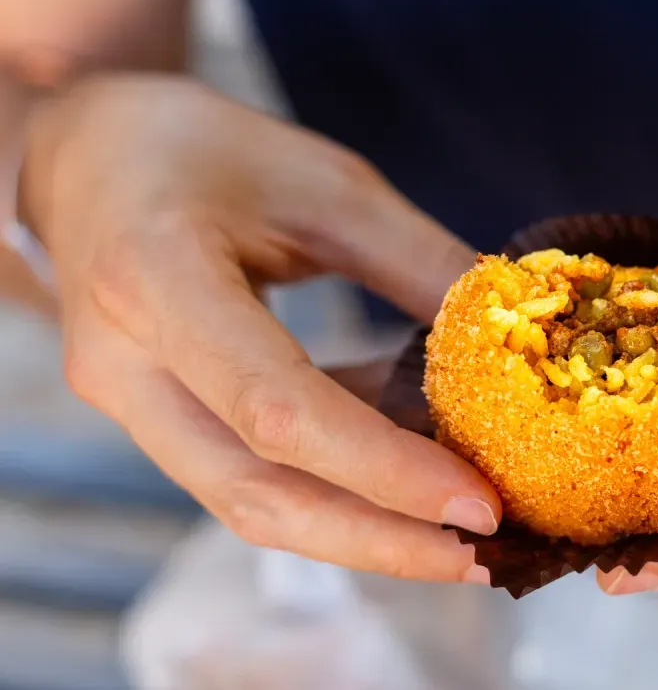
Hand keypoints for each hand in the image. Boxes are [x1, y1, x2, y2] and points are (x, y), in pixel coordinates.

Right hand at [22, 74, 497, 582]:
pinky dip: (333, 488)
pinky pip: (246, 471)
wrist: (91, 154)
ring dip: (360, 531)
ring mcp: (128, 402)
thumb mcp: (327, 184)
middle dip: (379, 540)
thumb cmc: (208, 149)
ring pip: (246, 501)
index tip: (480, 506)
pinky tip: (410, 484)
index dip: (385, 471)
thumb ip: (418, 262)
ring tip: (461, 541)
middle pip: (253, 494)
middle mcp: (123, 364)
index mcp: (156, 280)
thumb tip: (515, 337)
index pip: (277, 411)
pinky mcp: (153, 418)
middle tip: (486, 559)